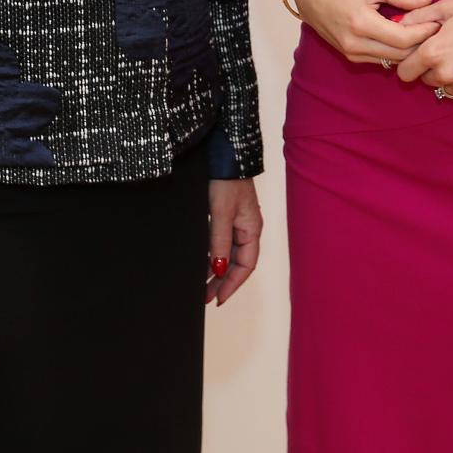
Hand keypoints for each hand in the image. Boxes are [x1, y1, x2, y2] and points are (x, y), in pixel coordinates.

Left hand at [206, 178, 262, 305]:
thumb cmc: (226, 180)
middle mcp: (247, 227)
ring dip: (215, 269)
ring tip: (200, 284)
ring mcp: (237, 220)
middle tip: (205, 297)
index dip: (232, 284)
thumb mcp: (221, 213)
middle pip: (237, 262)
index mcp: (252, 229)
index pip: (246, 265)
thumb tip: (219, 269)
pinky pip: (221, 241)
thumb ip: (219, 242)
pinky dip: (212, 254)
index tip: (218, 299)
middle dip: (222, 281)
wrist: (223, 153)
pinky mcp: (225, 213)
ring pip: (228, 253)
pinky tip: (201, 261)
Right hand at [289, 0, 438, 64]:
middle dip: (421, 44)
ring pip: (393, 61)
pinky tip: (406, 40)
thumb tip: (428, 1)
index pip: (404, 39)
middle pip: (401, 55)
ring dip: (410, 51)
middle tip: (436, 31)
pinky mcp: (352, 58)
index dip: (424, 33)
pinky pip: (382, 60)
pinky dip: (396, 53)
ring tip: (424, 35)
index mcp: (362, 24)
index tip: (437, 23)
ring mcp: (353, 54)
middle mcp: (356, 45)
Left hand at [395, 0, 452, 103]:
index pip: (403, 73)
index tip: (420, 54)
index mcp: (432, 53)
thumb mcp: (447, 7)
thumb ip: (416, 18)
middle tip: (449, 50)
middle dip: (431, 68)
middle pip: (425, 81)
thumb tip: (395, 25)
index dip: (409, 62)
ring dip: (449, 77)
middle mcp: (446, 75)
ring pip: (445, 89)